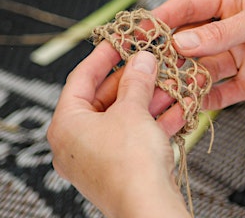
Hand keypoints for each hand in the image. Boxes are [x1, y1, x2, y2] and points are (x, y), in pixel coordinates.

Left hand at [47, 42, 189, 216]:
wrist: (148, 207)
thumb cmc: (129, 167)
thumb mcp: (132, 111)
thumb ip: (136, 81)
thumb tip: (140, 61)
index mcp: (66, 126)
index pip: (80, 79)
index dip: (102, 57)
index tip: (118, 42)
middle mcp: (77, 143)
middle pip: (105, 99)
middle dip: (134, 80)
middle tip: (151, 63)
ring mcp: (99, 157)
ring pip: (125, 118)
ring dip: (150, 100)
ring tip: (171, 83)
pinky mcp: (120, 168)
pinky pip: (136, 137)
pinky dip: (155, 122)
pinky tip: (178, 108)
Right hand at [153, 0, 244, 109]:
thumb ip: (222, 34)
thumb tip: (182, 42)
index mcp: (235, 4)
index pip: (191, 8)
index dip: (165, 18)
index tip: (142, 30)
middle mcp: (235, 32)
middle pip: (192, 42)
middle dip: (169, 54)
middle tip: (146, 67)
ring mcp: (242, 59)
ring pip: (203, 69)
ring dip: (183, 79)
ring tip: (162, 89)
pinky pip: (221, 93)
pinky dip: (205, 99)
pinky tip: (189, 104)